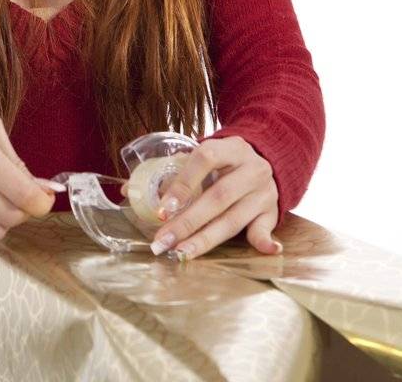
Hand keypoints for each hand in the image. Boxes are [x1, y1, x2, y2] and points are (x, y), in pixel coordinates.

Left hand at [142, 136, 281, 258]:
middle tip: (163, 241)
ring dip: (207, 239)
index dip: (183, 183)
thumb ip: (171, 170)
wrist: (268, 158)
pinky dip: (267, 241)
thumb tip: (129, 190)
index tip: (163, 208)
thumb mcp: (205, 156)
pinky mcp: (272, 211)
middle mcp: (251, 169)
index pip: (205, 158)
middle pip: (219, 197)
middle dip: (188, 222)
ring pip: (235, 218)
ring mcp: (264, 192)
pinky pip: (269, 228)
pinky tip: (268, 250)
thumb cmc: (225, 161)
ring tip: (182, 253)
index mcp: (230, 148)